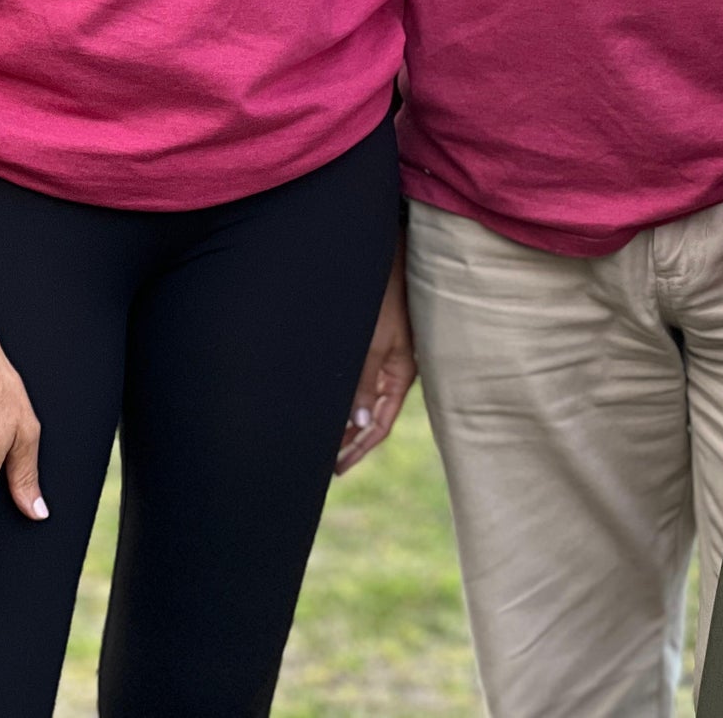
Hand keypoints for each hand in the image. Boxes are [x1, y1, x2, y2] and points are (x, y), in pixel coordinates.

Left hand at [335, 236, 416, 475]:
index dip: (359, 447)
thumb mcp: (372, 342)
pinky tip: (329, 399)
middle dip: (351, 437)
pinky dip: (346, 394)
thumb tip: (357, 423)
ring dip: (346, 417)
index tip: (336, 468)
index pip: (380, 423)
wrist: (386, 255)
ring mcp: (388, 354)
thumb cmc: (382, 294)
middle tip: (323, 458)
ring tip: (321, 435)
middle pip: (373, 413)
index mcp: (401, 373)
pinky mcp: (378, 340)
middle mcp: (396, 368)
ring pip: (365, 397)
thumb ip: (364, 382)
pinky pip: (362, 378)